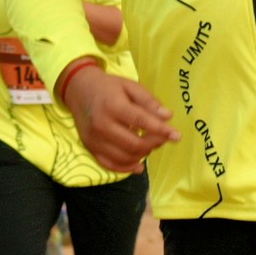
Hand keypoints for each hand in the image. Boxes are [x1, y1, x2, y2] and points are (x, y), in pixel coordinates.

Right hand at [60, 65, 177, 172]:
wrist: (79, 90)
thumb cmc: (109, 87)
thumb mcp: (130, 86)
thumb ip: (149, 102)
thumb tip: (168, 117)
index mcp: (114, 106)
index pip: (141, 122)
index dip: (161, 130)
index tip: (177, 136)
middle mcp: (102, 125)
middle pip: (134, 143)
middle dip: (154, 143)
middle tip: (163, 138)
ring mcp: (95, 139)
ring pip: (125, 157)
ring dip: (143, 154)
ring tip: (150, 145)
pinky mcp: (90, 148)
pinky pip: (110, 164)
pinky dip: (126, 168)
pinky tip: (138, 165)